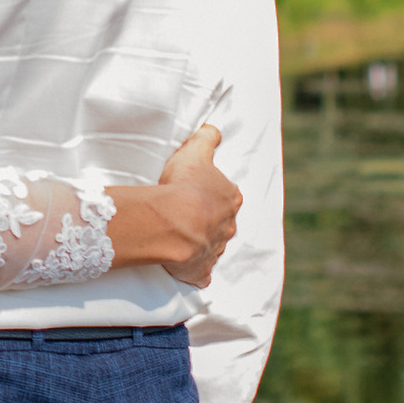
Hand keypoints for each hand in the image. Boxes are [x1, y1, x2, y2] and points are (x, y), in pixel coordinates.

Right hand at [103, 124, 239, 287]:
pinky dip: (195, 271)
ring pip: (211, 246)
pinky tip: (185, 267)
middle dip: (207, 221)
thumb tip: (213, 130)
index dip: (210, 195)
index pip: (225, 196)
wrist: (173, 222)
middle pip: (221, 223)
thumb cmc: (184, 185)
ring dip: (199, 243)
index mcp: (230, 198)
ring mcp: (216, 250)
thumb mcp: (195, 152)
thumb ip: (207, 140)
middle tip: (185, 215)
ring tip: (177, 236)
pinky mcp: (201, 271)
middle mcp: (229, 226)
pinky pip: (200, 273)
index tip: (195, 193)